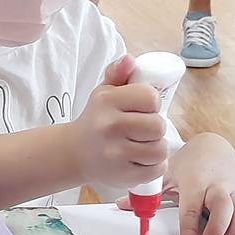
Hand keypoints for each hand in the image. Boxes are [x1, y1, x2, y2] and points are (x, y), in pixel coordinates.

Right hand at [67, 55, 167, 189]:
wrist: (74, 152)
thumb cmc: (96, 119)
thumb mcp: (103, 91)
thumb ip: (118, 73)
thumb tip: (130, 60)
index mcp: (107, 100)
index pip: (151, 98)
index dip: (151, 103)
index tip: (142, 109)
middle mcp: (109, 126)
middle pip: (158, 126)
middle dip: (155, 128)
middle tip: (141, 129)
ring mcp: (115, 153)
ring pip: (160, 149)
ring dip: (155, 147)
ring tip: (141, 144)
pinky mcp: (122, 175)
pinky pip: (156, 169)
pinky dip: (153, 165)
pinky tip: (140, 159)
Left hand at [147, 133, 234, 234]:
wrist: (213, 148)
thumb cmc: (188, 165)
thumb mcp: (167, 174)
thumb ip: (150, 192)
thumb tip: (121, 205)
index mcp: (195, 181)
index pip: (191, 206)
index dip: (191, 226)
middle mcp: (217, 185)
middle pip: (222, 206)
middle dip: (218, 226)